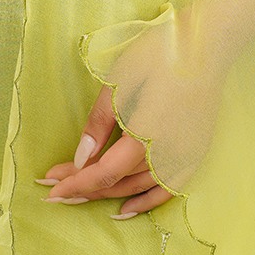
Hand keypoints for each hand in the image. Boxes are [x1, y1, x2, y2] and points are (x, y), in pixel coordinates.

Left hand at [35, 0, 254, 219]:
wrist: (204, 45)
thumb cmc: (157, 56)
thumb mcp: (118, 83)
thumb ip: (99, 124)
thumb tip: (80, 159)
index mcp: (144, 138)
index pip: (103, 173)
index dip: (76, 183)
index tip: (50, 188)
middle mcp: (165, 157)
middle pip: (118, 182)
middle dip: (85, 187)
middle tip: (55, 188)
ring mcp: (182, 159)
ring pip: (138, 187)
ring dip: (108, 193)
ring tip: (81, 193)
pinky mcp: (194, 155)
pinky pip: (167, 191)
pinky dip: (145, 202)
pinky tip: (126, 208)